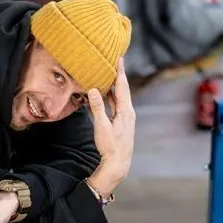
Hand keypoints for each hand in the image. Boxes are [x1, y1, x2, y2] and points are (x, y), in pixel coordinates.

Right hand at [85, 57, 135, 195]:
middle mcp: (128, 112)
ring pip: (119, 97)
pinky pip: (116, 104)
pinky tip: (106, 93)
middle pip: (123, 89)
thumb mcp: (102, 126)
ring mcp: (126, 117)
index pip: (123, 86)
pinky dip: (112, 96)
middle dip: (118, 75)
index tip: (119, 58)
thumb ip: (97, 107)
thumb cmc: (110, 146)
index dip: (120, 72)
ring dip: (114, 85)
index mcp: (126, 111)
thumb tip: (94, 90)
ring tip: (109, 73)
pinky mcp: (122, 122)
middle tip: (114, 61)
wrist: (118, 163)